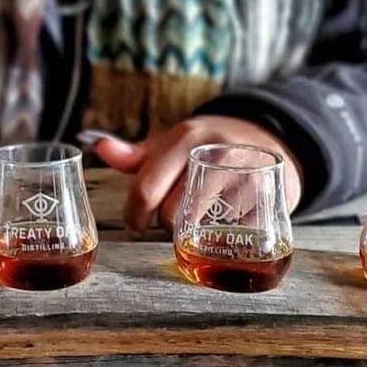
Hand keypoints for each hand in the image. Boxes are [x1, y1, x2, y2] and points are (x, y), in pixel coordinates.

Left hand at [91, 116, 302, 232]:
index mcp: (185, 137)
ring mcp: (245, 173)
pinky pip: (236, 230)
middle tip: (172, 220)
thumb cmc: (207, 144)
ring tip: (202, 216)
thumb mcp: (171, 143)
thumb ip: (134, 154)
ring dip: (198, 230)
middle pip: (173, 214)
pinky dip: (228, 231)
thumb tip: (96, 145)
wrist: (266, 135)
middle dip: (167, 224)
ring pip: (205, 225)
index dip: (135, 215)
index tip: (136, 223)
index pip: (146, 188)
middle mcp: (215, 152)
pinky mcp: (269, 194)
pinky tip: (228, 217)